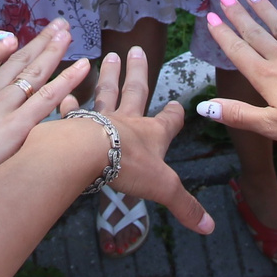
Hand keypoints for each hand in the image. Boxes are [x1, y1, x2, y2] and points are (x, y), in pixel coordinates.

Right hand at [0, 18, 86, 194]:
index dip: (14, 52)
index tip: (24, 40)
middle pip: (18, 59)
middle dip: (40, 40)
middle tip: (57, 24)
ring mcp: (4, 105)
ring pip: (35, 70)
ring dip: (54, 49)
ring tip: (68, 31)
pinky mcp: (17, 124)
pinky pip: (48, 97)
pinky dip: (68, 79)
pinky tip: (84, 65)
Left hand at [71, 44, 211, 234]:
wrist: (87, 152)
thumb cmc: (128, 165)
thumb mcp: (164, 187)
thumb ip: (185, 205)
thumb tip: (210, 227)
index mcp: (152, 133)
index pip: (169, 120)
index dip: (175, 114)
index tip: (178, 105)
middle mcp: (127, 120)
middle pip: (135, 91)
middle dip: (138, 72)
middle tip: (136, 49)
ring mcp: (100, 118)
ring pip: (106, 91)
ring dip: (109, 75)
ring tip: (110, 55)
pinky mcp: (75, 123)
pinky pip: (73, 110)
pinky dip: (70, 102)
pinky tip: (66, 94)